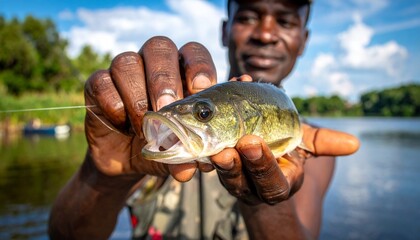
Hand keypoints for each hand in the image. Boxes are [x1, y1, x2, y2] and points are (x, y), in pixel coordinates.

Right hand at [83, 36, 216, 182]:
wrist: (130, 161)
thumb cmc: (166, 146)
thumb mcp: (185, 149)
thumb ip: (198, 147)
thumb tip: (214, 148)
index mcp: (183, 71)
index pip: (193, 51)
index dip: (198, 64)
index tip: (200, 89)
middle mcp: (154, 63)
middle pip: (159, 47)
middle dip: (163, 79)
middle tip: (166, 108)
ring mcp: (125, 72)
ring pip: (126, 62)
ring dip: (136, 96)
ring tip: (144, 126)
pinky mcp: (98, 85)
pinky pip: (101, 82)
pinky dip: (113, 105)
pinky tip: (122, 125)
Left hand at [211, 115, 359, 204]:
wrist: (265, 151)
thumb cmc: (288, 150)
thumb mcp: (306, 146)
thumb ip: (324, 144)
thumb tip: (354, 143)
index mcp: (277, 185)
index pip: (269, 183)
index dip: (261, 166)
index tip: (253, 144)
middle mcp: (251, 185)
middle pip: (240, 180)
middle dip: (235, 164)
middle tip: (231, 143)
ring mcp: (230, 176)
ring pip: (219, 170)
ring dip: (215, 152)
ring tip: (211, 131)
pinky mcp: (215, 164)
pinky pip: (208, 151)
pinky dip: (208, 131)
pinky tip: (210, 108)